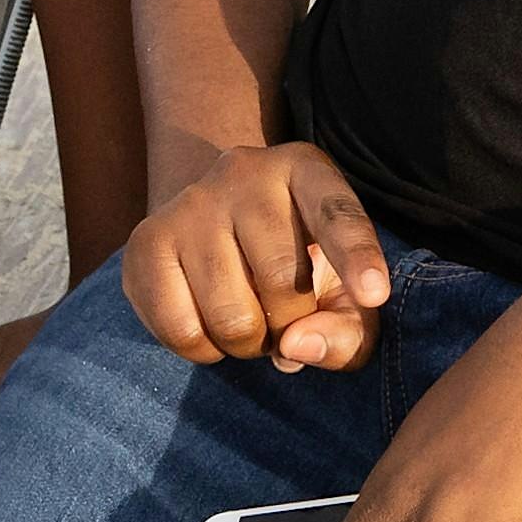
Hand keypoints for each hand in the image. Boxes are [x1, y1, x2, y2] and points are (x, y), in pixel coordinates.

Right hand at [118, 139, 393, 371]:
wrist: (217, 222)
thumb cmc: (300, 263)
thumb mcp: (342, 292)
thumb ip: (346, 330)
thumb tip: (294, 348)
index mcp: (307, 170)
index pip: (336, 214)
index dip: (357, 257)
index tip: (374, 295)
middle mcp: (245, 171)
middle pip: (281, 280)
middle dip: (291, 324)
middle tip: (285, 320)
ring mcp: (190, 203)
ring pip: (231, 315)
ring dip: (248, 344)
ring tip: (250, 322)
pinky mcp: (146, 242)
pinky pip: (181, 330)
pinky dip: (204, 352)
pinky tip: (210, 328)